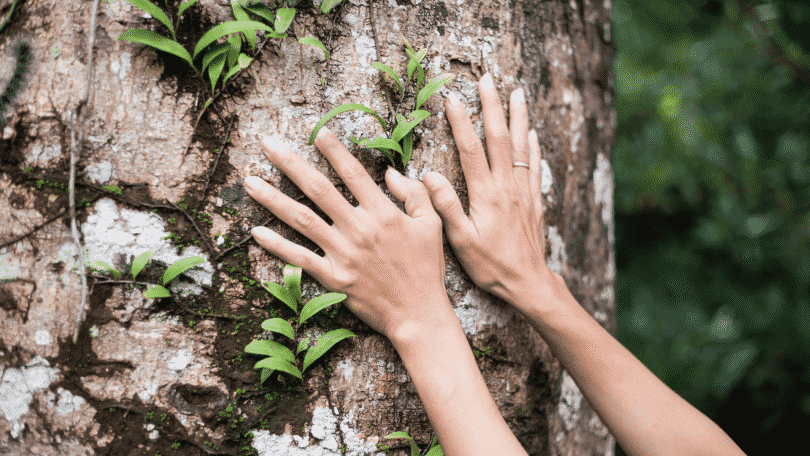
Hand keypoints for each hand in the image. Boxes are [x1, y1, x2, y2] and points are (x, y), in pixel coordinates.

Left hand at [244, 128, 455, 340]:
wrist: (419, 313)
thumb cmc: (426, 268)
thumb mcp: (432, 225)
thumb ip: (414, 193)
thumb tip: (391, 172)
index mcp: (383, 213)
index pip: (353, 173)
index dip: (334, 150)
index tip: (316, 131)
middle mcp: (359, 229)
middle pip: (318, 188)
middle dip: (289, 163)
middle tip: (266, 143)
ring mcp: (343, 254)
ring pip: (301, 219)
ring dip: (272, 198)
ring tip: (250, 181)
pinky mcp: (333, 278)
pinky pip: (299, 258)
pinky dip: (276, 245)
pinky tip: (256, 231)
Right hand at [422, 74, 560, 313]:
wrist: (528, 282)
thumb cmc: (491, 266)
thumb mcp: (462, 242)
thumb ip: (447, 207)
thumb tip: (430, 176)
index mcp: (486, 195)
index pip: (471, 150)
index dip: (461, 122)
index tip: (452, 98)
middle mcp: (506, 187)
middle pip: (498, 139)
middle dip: (492, 107)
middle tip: (488, 80)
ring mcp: (523, 192)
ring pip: (519, 147)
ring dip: (517, 118)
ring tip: (517, 93)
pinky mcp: (534, 201)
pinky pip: (533, 166)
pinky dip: (532, 146)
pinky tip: (531, 133)